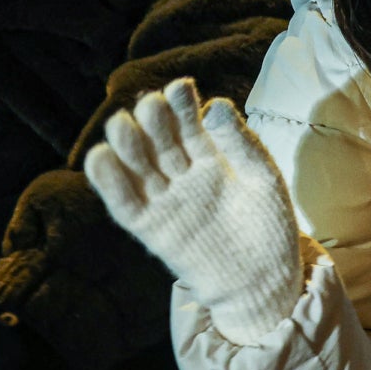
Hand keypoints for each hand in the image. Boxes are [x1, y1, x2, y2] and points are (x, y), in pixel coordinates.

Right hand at [78, 79, 304, 342]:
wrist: (264, 280)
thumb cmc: (270, 227)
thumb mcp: (264, 180)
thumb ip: (241, 145)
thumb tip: (217, 106)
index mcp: (210, 155)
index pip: (189, 122)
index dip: (182, 104)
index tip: (180, 88)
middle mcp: (182, 172)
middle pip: (159, 138)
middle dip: (153, 119)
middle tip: (152, 105)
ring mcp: (164, 199)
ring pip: (137, 164)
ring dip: (126, 143)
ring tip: (123, 124)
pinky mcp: (149, 228)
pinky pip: (123, 202)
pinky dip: (108, 181)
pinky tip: (100, 156)